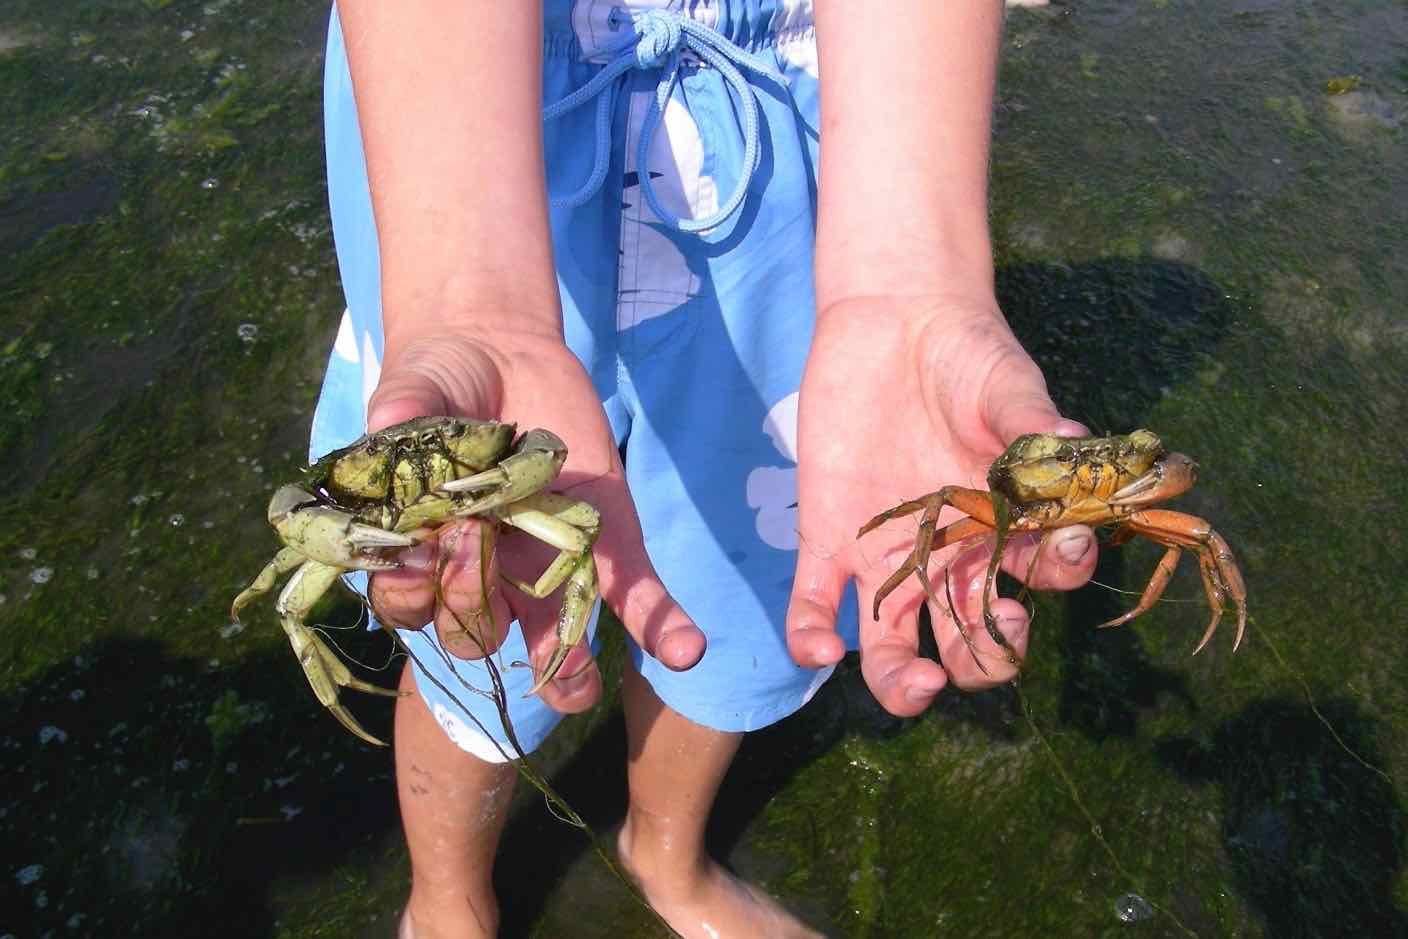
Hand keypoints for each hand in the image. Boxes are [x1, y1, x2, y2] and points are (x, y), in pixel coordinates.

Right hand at [364, 325, 705, 713]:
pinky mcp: (601, 542)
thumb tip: (390, 418)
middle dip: (471, 602)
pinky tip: (685, 649)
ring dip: (565, 669)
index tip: (414, 551)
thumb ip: (402, 406)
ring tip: (579, 682)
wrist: (499, 352)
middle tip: (475, 537)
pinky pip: (630, 593)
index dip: (408, 589)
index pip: (408, 601)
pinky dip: (659, 623)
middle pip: (473, 629)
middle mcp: (482, 571)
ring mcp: (543, 565)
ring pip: (550, 637)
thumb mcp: (417, 387)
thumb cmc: (441, 381)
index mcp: (425, 549)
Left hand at [785, 296, 1097, 714]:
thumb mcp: (1006, 387)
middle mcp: (951, 559)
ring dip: (902, 683)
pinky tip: (819, 648)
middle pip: (971, 639)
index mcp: (1007, 529)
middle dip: (986, 660)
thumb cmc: (966, 355)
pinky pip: (814, 605)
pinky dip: (812, 635)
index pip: (1043, 575)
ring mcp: (887, 558)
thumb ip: (1032, 425)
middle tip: (996, 639)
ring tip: (915, 684)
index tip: (1064, 547)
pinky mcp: (826, 540)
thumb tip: (1072, 446)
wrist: (893, 319)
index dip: (1059, 572)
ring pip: (893, 647)